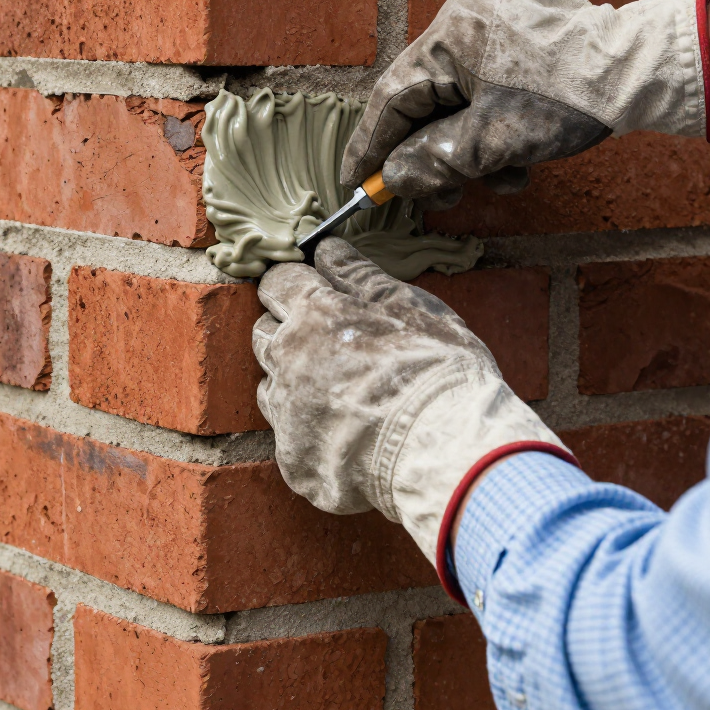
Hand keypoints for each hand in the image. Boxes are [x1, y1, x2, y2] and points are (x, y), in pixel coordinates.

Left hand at [252, 237, 567, 564]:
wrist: (444, 450)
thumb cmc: (436, 368)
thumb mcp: (409, 305)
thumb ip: (360, 276)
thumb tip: (328, 249)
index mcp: (313, 313)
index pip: (278, 282)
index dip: (294, 283)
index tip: (311, 289)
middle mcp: (287, 360)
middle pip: (265, 333)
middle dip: (288, 331)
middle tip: (335, 342)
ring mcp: (286, 413)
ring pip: (272, 386)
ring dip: (295, 382)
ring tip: (344, 391)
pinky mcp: (294, 460)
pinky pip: (291, 436)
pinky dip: (312, 431)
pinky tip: (350, 435)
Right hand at [341, 0, 709, 209]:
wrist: (646, 74)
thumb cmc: (570, 98)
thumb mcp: (491, 142)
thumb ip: (430, 163)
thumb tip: (391, 180)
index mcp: (451, 32)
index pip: (393, 97)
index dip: (371, 145)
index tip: (354, 182)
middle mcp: (466, 23)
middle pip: (424, 104)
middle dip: (430, 157)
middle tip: (436, 196)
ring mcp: (493, 31)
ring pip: (455, 106)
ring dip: (466, 154)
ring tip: (490, 183)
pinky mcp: (517, 47)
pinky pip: (483, 98)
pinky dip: (490, 136)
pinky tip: (514, 165)